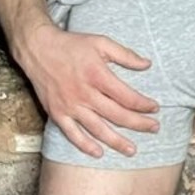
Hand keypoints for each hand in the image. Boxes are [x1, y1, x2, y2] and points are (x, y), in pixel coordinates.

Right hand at [15, 21, 158, 158]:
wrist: (38, 49)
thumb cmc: (71, 45)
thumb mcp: (101, 42)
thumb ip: (125, 55)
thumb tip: (147, 64)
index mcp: (97, 75)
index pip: (126, 96)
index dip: (143, 105)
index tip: (155, 108)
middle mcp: (85, 93)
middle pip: (117, 115)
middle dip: (138, 124)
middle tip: (154, 128)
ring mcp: (70, 106)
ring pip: (97, 129)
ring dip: (116, 141)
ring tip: (132, 150)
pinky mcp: (57, 113)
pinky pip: (72, 134)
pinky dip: (85, 145)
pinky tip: (98, 153)